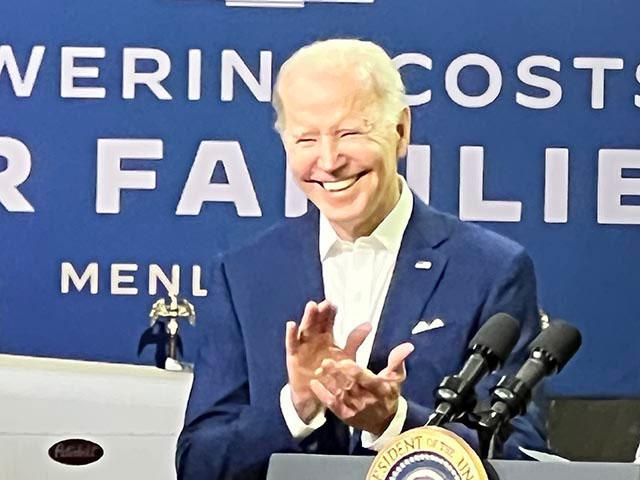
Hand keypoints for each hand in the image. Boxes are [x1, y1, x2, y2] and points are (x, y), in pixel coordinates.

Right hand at [285, 300, 370, 422]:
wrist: (315, 395)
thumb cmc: (330, 374)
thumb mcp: (345, 357)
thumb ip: (354, 341)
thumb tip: (368, 324)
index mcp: (326, 337)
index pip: (328, 321)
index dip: (331, 313)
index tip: (335, 306)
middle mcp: (313, 338)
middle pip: (317, 322)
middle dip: (320, 312)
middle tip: (325, 303)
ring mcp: (302, 346)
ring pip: (305, 329)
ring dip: (307, 318)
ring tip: (312, 306)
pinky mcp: (293, 356)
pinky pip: (291, 344)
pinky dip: (291, 334)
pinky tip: (291, 324)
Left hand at [310, 342, 413, 435]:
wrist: (384, 423)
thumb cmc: (389, 395)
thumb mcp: (396, 379)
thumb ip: (397, 361)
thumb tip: (408, 345)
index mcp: (379, 388)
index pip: (367, 380)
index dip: (356, 372)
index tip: (346, 361)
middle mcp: (366, 399)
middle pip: (350, 385)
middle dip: (338, 374)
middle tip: (326, 361)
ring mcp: (353, 408)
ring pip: (339, 393)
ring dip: (328, 381)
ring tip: (319, 369)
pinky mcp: (343, 414)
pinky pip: (331, 404)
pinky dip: (322, 394)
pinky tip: (314, 383)